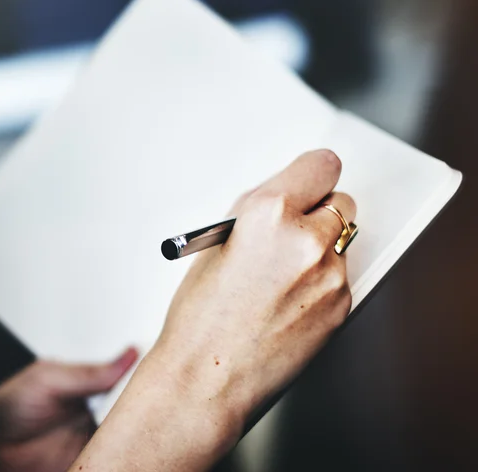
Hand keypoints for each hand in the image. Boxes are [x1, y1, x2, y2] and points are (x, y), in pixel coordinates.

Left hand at [0, 349, 137, 471]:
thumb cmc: (5, 409)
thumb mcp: (47, 380)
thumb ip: (87, 373)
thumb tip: (128, 355)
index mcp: (88, 388)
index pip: (126, 383)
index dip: (143, 385)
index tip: (157, 382)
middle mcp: (93, 416)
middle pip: (130, 415)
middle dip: (140, 414)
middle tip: (150, 414)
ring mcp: (88, 444)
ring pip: (122, 441)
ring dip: (130, 439)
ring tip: (140, 435)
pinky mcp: (81, 465)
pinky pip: (107, 462)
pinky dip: (116, 459)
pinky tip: (122, 452)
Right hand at [155, 149, 354, 423]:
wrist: (207, 378)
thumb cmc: (200, 314)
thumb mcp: (219, 240)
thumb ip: (260, 209)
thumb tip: (289, 194)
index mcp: (269, 213)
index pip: (322, 165)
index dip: (312, 173)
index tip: (309, 181)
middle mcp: (307, 239)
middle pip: (342, 201)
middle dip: (319, 210)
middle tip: (292, 230)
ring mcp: (330, 275)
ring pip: (342, 239)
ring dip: (320, 246)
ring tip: (283, 273)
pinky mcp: (342, 306)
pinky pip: (341, 274)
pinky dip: (321, 278)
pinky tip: (290, 299)